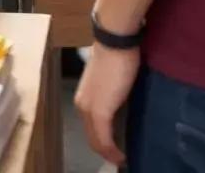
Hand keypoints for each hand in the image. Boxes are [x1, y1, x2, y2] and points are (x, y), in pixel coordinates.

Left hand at [75, 43, 139, 164]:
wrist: (114, 44)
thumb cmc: (116, 59)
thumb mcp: (112, 84)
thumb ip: (111, 98)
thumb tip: (118, 111)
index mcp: (84, 98)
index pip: (90, 128)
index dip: (102, 143)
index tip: (115, 153)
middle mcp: (82, 105)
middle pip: (92, 137)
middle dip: (105, 151)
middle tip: (120, 160)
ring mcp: (88, 108)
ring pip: (96, 140)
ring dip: (108, 153)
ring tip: (121, 160)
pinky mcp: (99, 111)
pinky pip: (103, 139)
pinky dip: (111, 151)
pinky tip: (121, 157)